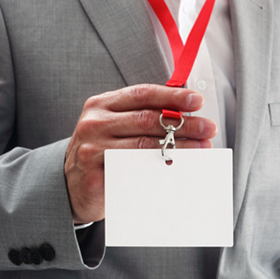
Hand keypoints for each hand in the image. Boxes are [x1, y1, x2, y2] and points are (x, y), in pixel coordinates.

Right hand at [64, 84, 216, 223]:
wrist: (71, 183)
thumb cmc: (99, 151)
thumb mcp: (112, 126)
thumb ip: (139, 117)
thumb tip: (181, 115)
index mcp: (101, 105)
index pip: (141, 94)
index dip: (171, 96)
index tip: (197, 100)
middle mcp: (94, 123)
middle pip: (146, 119)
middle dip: (183, 123)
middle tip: (208, 128)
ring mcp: (92, 148)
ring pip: (144, 145)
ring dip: (178, 146)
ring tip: (201, 148)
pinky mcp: (95, 174)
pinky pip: (134, 170)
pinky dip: (160, 168)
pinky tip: (178, 167)